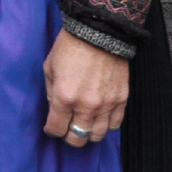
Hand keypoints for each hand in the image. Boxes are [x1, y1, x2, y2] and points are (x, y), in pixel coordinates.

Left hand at [43, 29, 128, 145]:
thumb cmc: (69, 47)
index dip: (52, 131)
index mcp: (64, 97)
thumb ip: (51, 93)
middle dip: (69, 138)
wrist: (98, 32)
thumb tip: (55, 110)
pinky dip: (106, 125)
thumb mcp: (49, 68)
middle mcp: (86, 106)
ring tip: (83, 126)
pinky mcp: (122, 100)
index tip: (51, 129)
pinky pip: (115, 125)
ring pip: (98, 135)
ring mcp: (106, 104)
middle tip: (67, 131)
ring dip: (88, 134)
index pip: (57, 128)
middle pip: (78, 138)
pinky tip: (99, 118)